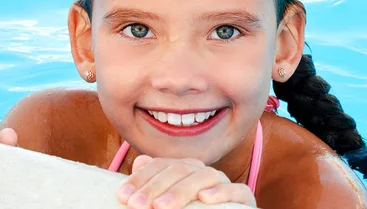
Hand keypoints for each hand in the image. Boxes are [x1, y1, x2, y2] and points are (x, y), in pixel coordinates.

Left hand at [117, 155, 256, 208]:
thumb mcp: (169, 205)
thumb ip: (155, 188)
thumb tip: (139, 162)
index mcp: (186, 173)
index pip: (163, 165)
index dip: (142, 178)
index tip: (123, 195)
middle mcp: (205, 175)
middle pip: (181, 169)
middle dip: (155, 186)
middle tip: (136, 205)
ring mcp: (225, 185)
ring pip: (205, 176)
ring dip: (181, 190)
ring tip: (161, 207)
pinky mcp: (244, 199)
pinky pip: (237, 191)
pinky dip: (221, 192)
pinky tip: (204, 198)